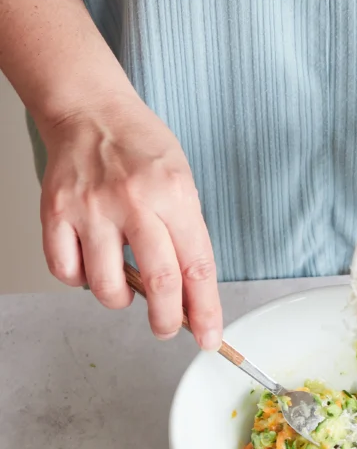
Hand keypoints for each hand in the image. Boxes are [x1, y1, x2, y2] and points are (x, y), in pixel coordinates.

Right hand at [37, 98, 221, 348]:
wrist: (90, 110)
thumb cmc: (141, 148)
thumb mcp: (183, 185)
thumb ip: (187, 237)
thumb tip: (192, 296)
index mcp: (174, 195)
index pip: (198, 267)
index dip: (206, 311)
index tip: (210, 338)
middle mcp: (133, 202)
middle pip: (159, 283)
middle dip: (168, 321)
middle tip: (168, 329)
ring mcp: (91, 208)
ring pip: (107, 286)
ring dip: (120, 301)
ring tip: (125, 288)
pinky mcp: (55, 212)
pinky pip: (66, 271)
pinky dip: (80, 280)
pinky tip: (92, 266)